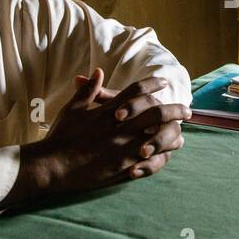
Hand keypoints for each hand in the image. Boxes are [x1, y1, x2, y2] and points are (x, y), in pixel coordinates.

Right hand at [8, 68, 189, 204]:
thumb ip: (89, 90)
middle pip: (157, 112)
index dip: (153, 83)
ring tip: (180, 135)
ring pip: (160, 138)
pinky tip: (165, 156)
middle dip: (176, 110)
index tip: (163, 82)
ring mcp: (124, 148)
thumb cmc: (61, 136)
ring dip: (172, 135)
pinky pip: (151, 162)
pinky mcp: (124, 167)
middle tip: (187, 110)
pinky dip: (161, 158)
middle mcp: (121, 127)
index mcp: (109, 110)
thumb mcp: (73, 108)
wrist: (52, 165)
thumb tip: (98, 72)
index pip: (137, 90)